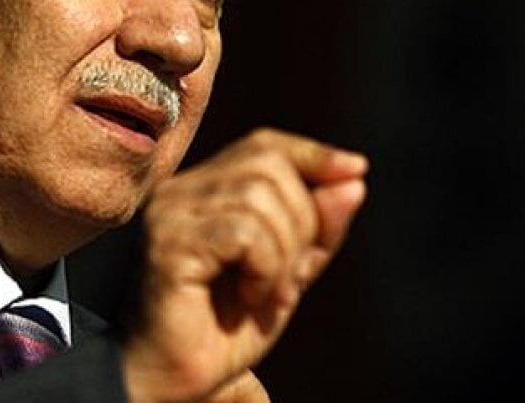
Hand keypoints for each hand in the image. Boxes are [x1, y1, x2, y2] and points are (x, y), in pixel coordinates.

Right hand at [122, 129, 367, 401]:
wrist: (175, 383)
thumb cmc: (224, 330)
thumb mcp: (287, 272)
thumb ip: (318, 228)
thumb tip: (354, 178)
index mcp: (202, 190)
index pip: (263, 145)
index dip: (313, 154)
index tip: (357, 168)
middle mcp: (179, 192)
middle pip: (269, 166)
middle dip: (303, 222)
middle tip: (288, 279)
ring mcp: (168, 214)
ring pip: (260, 198)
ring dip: (283, 255)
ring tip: (265, 295)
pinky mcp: (168, 243)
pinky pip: (244, 232)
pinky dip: (264, 268)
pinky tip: (250, 298)